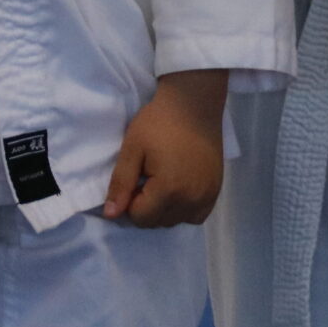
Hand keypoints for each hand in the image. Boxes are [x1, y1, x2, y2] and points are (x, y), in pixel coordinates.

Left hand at [102, 69, 226, 226]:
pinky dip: (183, 209)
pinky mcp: (216, 191)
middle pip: (158, 222)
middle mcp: (191, 200)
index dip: (129, 202)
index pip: (141, 218)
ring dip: (163, 209)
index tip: (132, 179)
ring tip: (160, 181)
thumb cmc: (158, 122)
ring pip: (176, 221)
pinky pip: (195, 215)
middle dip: (145, 206)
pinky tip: (177, 188)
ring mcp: (207, 197)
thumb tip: (111, 215)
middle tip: (145, 177)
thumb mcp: (132, 148)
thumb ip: (121, 183)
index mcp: (169, 190)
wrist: (193, 104)